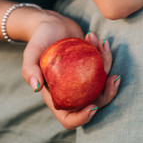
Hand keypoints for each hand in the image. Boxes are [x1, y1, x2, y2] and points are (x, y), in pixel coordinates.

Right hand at [22, 13, 120, 129]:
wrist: (51, 23)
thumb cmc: (39, 39)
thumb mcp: (30, 53)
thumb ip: (29, 70)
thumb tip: (36, 88)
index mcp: (56, 96)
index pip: (68, 118)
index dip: (81, 119)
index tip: (92, 106)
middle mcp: (71, 92)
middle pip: (93, 104)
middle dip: (107, 94)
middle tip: (114, 77)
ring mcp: (83, 80)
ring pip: (102, 85)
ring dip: (107, 65)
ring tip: (101, 44)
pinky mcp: (91, 67)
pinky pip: (103, 67)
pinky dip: (104, 54)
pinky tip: (100, 40)